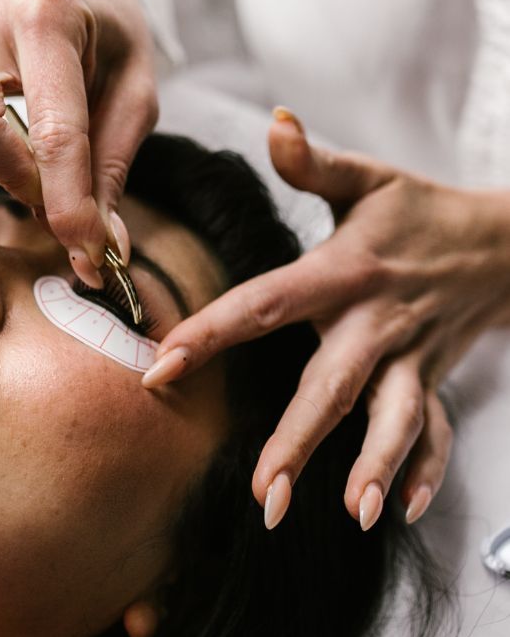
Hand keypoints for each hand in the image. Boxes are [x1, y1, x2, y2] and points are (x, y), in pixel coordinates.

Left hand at [143, 109, 509, 529]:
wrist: (505, 241)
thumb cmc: (418, 210)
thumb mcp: (368, 179)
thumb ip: (313, 161)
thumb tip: (273, 122)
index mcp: (344, 272)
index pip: (266, 303)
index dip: (212, 332)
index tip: (162, 367)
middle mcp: (377, 322)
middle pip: (333, 384)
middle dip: (300, 439)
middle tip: (263, 492)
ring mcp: (412, 357)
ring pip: (394, 417)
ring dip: (374, 466)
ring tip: (351, 514)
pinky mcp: (435, 378)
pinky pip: (435, 431)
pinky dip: (424, 470)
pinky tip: (400, 512)